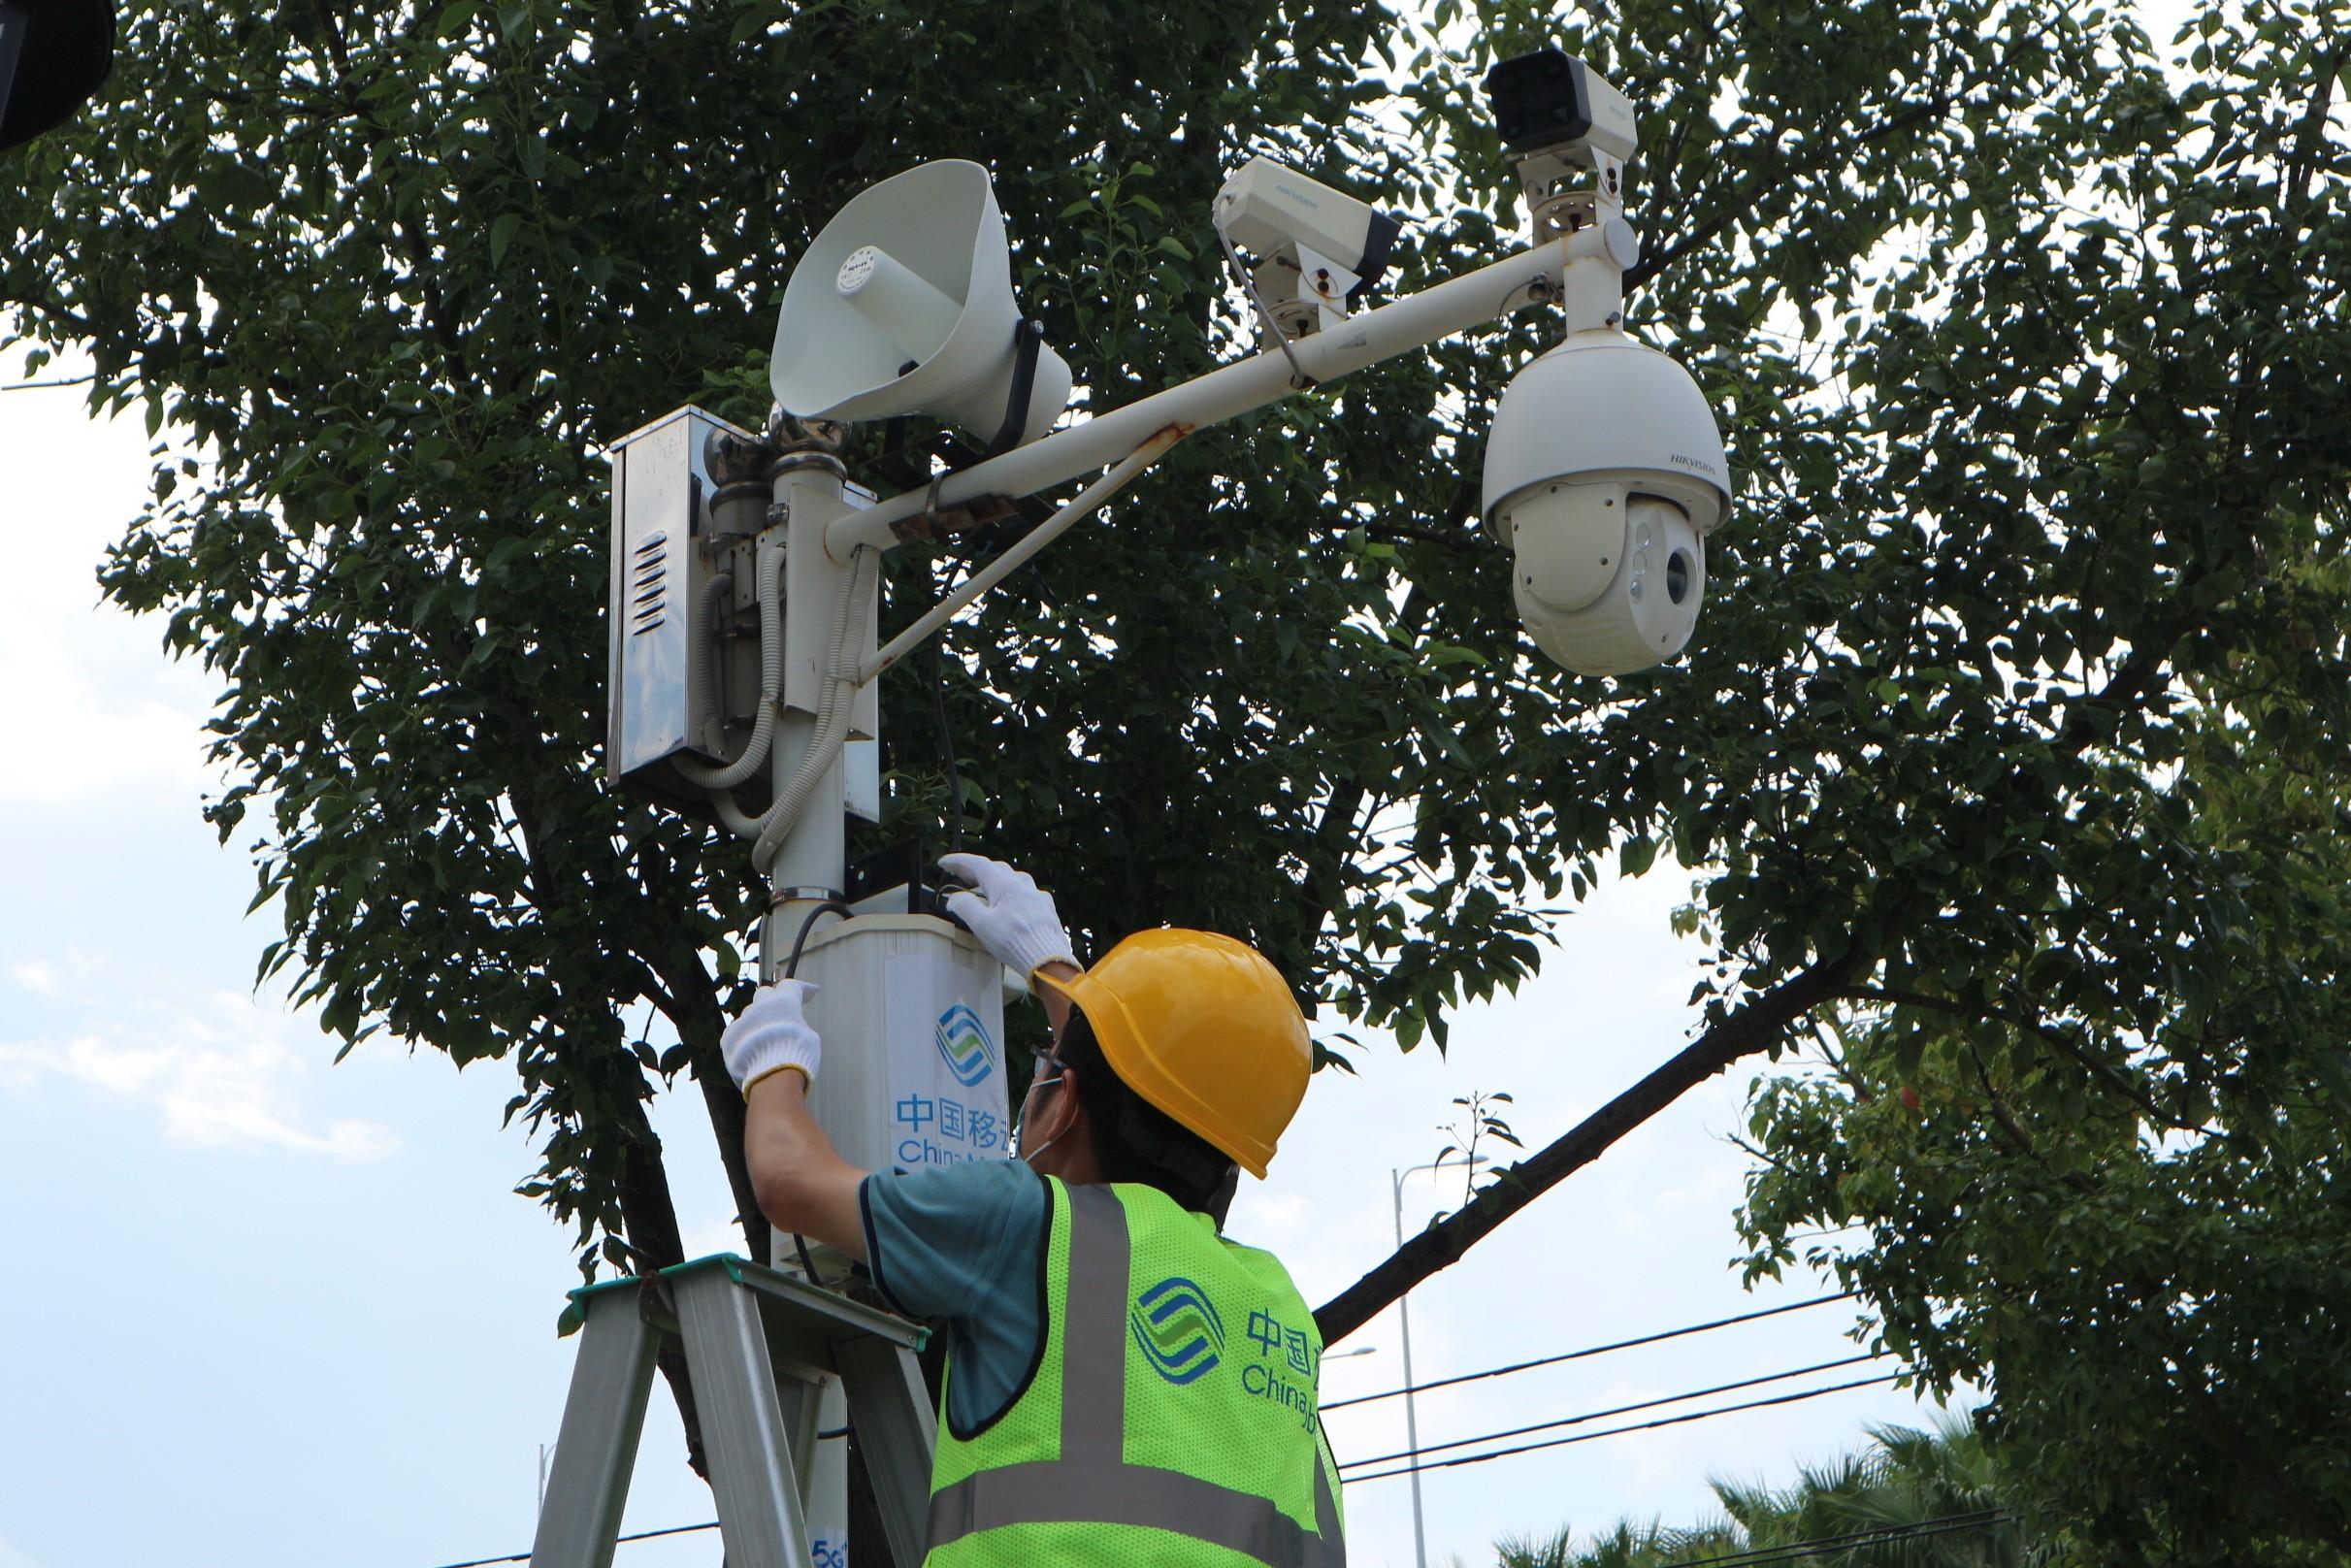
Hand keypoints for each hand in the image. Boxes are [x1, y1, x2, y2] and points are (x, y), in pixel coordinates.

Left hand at [722, 980, 821, 1092]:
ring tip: (766, 1041)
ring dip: (757, 1023)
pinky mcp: (727, 1038)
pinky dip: (745, 1039)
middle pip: (765, 994)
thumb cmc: (796, 1057)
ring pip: (749, 1016)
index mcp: (783, 1003)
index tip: (810, 992)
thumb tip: (792, 1027)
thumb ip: (798, 1025)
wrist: (771, 1078)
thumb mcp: (809, 1037)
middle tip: (781, 1013)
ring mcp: (741, 1022)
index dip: (802, 988)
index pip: (791, 986)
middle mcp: (760, 1007)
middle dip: (773, 1001)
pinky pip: (737, 1033)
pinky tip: (752, 1051)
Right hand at [938, 853, 1078, 981]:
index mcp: (1005, 885)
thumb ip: (966, 907)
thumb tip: (955, 898)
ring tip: (984, 888)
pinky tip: (1012, 904)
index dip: (959, 861)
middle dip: (976, 870)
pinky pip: (1027, 894)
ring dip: (996, 879)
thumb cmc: (1013, 941)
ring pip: (1015, 879)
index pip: (978, 864)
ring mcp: (1038, 897)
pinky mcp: (1047, 910)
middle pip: (997, 869)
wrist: (1048, 959)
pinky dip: (1012, 893)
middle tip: (960, 875)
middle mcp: (1023, 885)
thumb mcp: (982, 925)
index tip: (944, 863)